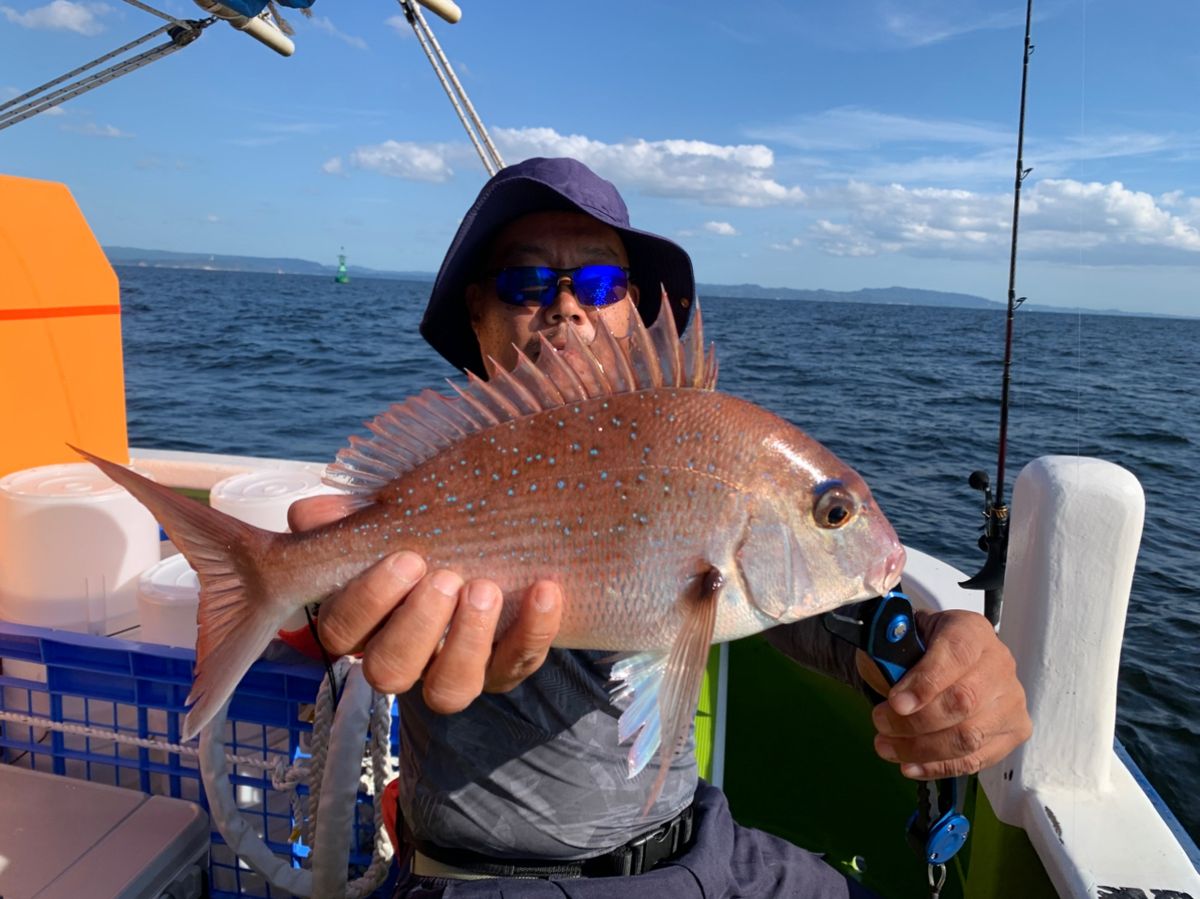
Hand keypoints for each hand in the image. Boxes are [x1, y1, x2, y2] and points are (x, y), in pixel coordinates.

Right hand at [288, 494, 562, 711]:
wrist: (501, 543)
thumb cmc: (428, 533)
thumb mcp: (388, 516)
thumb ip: (348, 516)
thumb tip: (311, 514)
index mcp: (364, 622)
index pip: (343, 630)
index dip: (370, 599)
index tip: (407, 556)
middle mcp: (406, 658)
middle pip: (390, 671)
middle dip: (417, 625)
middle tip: (445, 577)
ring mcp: (457, 671)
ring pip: (450, 689)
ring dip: (467, 640)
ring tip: (485, 589)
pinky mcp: (506, 669)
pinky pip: (518, 665)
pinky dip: (533, 630)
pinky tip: (544, 590)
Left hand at [857, 609, 1031, 779]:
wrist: (941, 659)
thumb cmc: (920, 648)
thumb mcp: (901, 637)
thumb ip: (891, 652)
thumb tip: (884, 673)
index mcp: (972, 631)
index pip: (956, 655)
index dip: (925, 682)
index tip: (895, 702)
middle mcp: (999, 663)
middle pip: (963, 701)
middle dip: (916, 721)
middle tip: (881, 723)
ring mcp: (1011, 700)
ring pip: (969, 736)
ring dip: (922, 749)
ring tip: (887, 747)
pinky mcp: (1013, 731)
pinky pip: (976, 759)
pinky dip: (938, 767)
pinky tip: (910, 765)